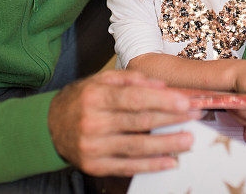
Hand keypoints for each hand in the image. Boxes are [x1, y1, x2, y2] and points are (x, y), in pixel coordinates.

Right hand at [47, 70, 201, 175]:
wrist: (49, 127)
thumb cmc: (82, 99)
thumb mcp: (100, 80)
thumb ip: (130, 79)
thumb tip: (160, 85)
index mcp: (95, 96)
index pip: (134, 98)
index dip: (162, 101)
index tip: (185, 101)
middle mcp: (93, 122)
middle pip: (139, 121)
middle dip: (172, 119)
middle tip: (195, 116)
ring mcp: (93, 146)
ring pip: (137, 146)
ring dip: (166, 144)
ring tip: (188, 140)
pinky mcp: (94, 165)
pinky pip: (127, 166)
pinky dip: (151, 165)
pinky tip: (170, 161)